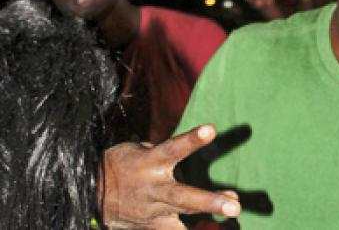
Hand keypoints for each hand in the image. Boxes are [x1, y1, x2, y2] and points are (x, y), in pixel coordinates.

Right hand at [99, 124, 240, 228]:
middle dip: (209, 201)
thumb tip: (188, 155)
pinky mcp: (151, 226)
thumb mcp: (139, 150)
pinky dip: (189, 228)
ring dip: (208, 213)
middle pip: (183, 196)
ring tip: (233, 210)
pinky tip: (214, 225)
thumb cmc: (119, 163)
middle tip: (235, 204)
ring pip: (182, 215)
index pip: (174, 148)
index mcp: (149, 162)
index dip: (192, 139)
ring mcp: (153, 210)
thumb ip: (164, 153)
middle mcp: (153, 187)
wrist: (92, 193)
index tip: (212, 129)